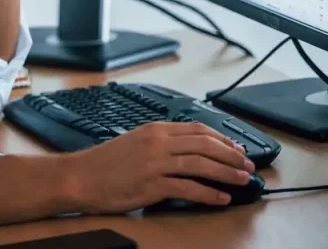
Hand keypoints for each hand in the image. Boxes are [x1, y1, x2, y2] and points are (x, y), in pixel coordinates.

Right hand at [66, 122, 255, 212]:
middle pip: (204, 145)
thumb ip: (160, 143)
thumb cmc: (104, 163)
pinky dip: (208, 194)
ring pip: (201, 165)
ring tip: (242, 180)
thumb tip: (188, 152)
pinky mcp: (152, 185)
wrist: (81, 177)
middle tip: (247, 165)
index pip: (197, 129)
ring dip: (226, 173)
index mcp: (154, 129)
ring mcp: (155, 163)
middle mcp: (157, 142)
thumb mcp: (134, 142)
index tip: (237, 148)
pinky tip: (220, 198)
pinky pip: (188, 188)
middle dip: (231, 155)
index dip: (222, 139)